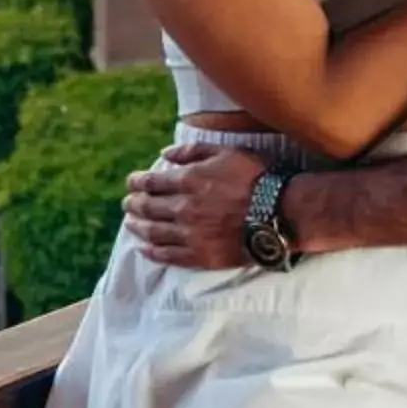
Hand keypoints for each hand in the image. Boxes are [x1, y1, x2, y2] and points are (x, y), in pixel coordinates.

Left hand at [123, 143, 266, 269]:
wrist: (278, 213)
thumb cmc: (255, 178)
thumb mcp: (225, 153)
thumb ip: (192, 152)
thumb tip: (164, 153)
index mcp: (188, 181)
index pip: (151, 182)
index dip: (137, 182)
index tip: (131, 183)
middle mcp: (183, 208)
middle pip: (148, 207)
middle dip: (134, 204)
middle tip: (127, 203)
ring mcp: (189, 234)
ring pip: (153, 232)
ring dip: (138, 227)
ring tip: (130, 224)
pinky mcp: (199, 256)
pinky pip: (168, 255)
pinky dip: (152, 251)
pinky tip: (145, 248)